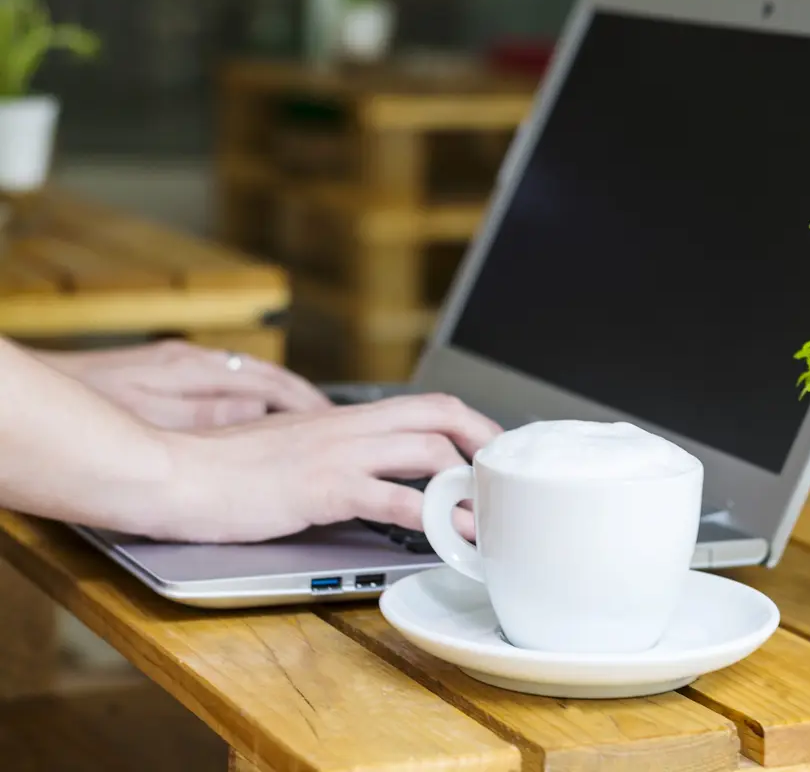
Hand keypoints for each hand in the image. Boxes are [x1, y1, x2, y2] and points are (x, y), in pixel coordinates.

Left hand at [34, 340, 330, 429]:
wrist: (27, 394)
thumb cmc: (88, 404)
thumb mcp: (152, 416)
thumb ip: (207, 414)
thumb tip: (258, 408)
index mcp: (194, 368)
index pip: (269, 382)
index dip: (306, 402)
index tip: (333, 420)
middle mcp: (193, 360)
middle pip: (266, 375)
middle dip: (303, 398)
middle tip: (335, 421)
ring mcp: (182, 365)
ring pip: (249, 378)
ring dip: (282, 399)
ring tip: (309, 422)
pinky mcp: (167, 374)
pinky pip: (230, 384)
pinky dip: (255, 401)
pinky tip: (260, 419)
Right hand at [158, 392, 502, 543]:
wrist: (172, 473)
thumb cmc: (221, 469)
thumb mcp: (287, 450)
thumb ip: (327, 454)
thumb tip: (357, 472)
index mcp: (342, 418)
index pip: (424, 404)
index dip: (468, 423)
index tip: (489, 449)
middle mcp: (348, 427)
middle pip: (441, 414)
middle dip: (484, 443)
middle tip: (505, 478)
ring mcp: (339, 455)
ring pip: (428, 452)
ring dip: (466, 486)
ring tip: (486, 517)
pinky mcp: (323, 488)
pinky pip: (393, 499)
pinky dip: (430, 519)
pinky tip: (449, 538)